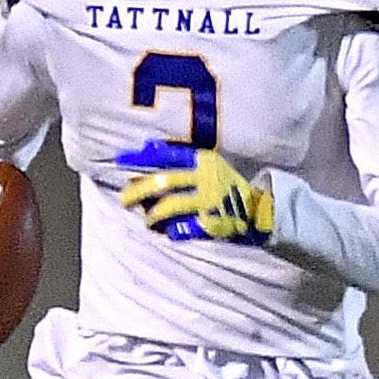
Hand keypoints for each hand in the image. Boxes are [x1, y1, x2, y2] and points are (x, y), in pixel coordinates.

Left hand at [115, 140, 274, 245]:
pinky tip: (167, 232)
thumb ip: (179, 158)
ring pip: (169, 207)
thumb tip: (146, 146)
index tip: (119, 161)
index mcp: (204, 160)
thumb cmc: (226, 187)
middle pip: (162, 182)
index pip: (167, 155)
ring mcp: (210, 201)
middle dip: (137, 190)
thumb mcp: (208, 165)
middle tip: (123, 200)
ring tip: (147, 220)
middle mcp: (207, 178)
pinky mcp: (213, 224)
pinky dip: (171, 231)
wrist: (260, 211)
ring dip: (151, 215)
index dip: (140, 158)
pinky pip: (184, 229)